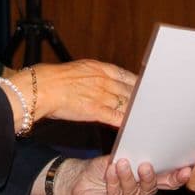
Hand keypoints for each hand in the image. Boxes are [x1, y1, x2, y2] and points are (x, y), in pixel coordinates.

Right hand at [10, 60, 135, 128]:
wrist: (40, 88)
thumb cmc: (53, 80)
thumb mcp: (78, 70)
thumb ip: (93, 76)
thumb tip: (102, 80)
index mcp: (99, 68)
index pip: (126, 75)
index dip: (138, 82)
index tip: (147, 87)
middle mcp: (104, 80)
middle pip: (130, 89)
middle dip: (142, 97)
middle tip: (154, 103)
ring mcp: (101, 95)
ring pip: (127, 102)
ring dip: (138, 110)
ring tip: (147, 116)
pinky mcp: (96, 110)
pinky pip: (117, 117)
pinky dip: (126, 122)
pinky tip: (133, 126)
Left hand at [60, 156, 187, 194]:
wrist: (81, 177)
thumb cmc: (104, 166)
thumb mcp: (120, 155)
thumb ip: (134, 154)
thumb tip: (149, 140)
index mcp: (147, 180)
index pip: (167, 181)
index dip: (177, 177)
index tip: (186, 169)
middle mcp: (140, 192)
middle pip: (150, 189)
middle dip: (149, 178)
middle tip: (146, 166)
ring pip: (133, 192)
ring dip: (128, 177)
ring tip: (122, 163)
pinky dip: (113, 181)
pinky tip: (111, 170)